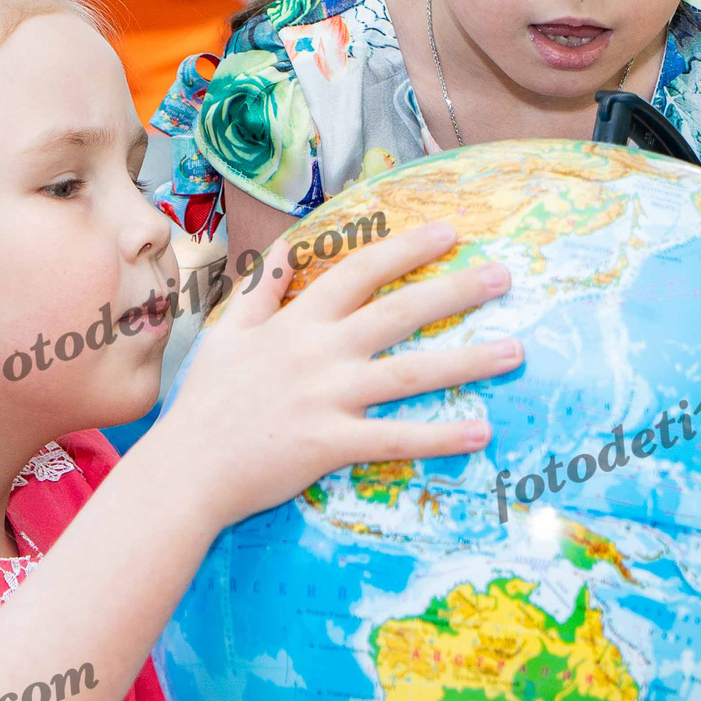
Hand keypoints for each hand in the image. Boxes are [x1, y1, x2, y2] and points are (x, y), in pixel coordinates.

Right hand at [140, 219, 518, 531]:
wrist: (184, 469)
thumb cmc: (206, 403)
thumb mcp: (226, 334)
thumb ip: (259, 293)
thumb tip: (281, 254)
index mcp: (296, 322)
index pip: (360, 270)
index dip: (407, 248)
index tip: (450, 231)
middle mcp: (319, 353)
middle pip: (399, 312)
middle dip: (456, 290)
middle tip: (505, 276)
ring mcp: (327, 398)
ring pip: (410, 372)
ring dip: (468, 361)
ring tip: (516, 350)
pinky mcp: (330, 444)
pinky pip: (397, 438)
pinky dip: (440, 435)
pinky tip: (481, 431)